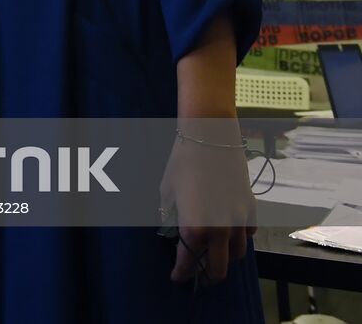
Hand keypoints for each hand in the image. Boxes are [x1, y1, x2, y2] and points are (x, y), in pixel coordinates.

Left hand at [159, 129, 256, 283]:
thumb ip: (170, 215)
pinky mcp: (251, 210)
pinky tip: (230, 234)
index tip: (177, 279)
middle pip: (219, 270)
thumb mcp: (167, 192)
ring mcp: (239, 222)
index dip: (181, 274)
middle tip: (199, 276)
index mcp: (194, 230)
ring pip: (237, 255)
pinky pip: (248, 235)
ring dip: (225, 260)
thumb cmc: (182, 164)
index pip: (188, 264)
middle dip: (207, 277)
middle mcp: (219, 232)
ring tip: (214, 257)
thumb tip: (171, 227)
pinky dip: (239, 240)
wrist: (211, 140)